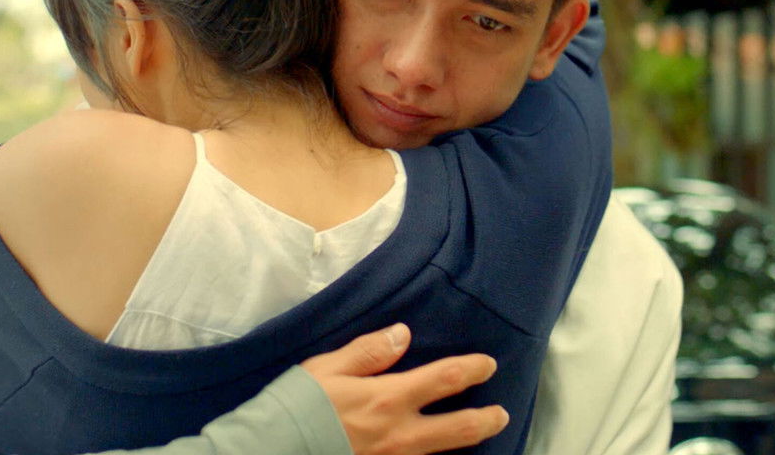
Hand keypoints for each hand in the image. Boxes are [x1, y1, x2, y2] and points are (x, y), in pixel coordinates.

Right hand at [300, 324, 508, 454]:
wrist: (272, 449)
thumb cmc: (297, 404)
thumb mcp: (328, 367)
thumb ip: (369, 351)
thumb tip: (404, 333)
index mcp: (388, 397)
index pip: (445, 379)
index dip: (472, 370)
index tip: (488, 365)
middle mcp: (399, 433)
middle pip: (458, 428)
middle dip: (484, 419)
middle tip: (501, 413)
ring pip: (442, 452)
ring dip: (468, 439)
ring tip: (482, 431)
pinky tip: (439, 453)